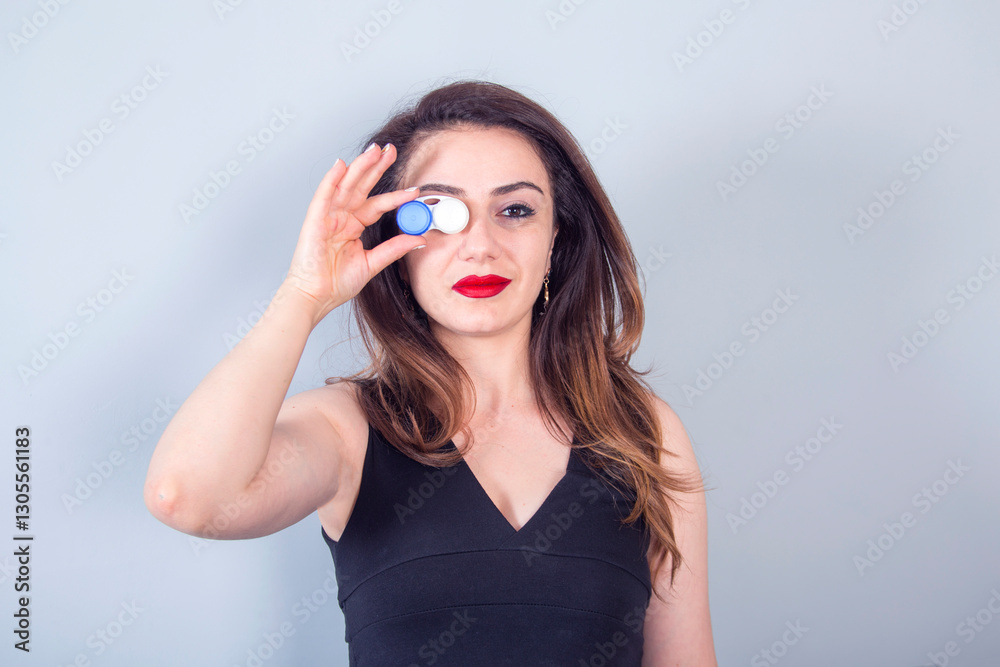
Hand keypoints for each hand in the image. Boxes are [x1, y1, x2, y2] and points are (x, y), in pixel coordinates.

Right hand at [282, 143, 423, 324]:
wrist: (317, 296)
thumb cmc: (337, 283)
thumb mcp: (373, 263)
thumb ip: (395, 248)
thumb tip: (419, 238)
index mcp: (354, 226)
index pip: (377, 205)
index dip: (395, 196)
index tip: (414, 190)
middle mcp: (341, 217)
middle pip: (362, 187)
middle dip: (376, 168)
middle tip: (391, 150)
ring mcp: (328, 217)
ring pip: (346, 186)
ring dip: (359, 167)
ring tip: (374, 151)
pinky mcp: (315, 220)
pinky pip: (324, 196)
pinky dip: (332, 180)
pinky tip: (341, 165)